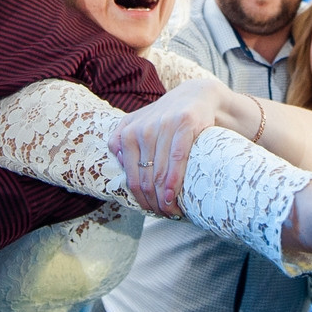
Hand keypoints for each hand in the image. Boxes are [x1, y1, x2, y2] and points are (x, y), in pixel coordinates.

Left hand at [108, 77, 232, 215]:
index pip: (132, 178)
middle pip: (146, 179)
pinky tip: (175, 198)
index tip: (152, 212)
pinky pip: (177, 159)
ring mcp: (163, 126)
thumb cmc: (166, 116)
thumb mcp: (139, 122)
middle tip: (165, 215)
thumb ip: (121, 137)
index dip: (141, 200)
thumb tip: (115, 157)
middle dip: (154, 203)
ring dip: (165, 199)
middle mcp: (142, 129)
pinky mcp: (183, 124)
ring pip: (160, 173)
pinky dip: (174, 182)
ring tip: (173, 212)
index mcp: (128, 133)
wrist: (196, 95)